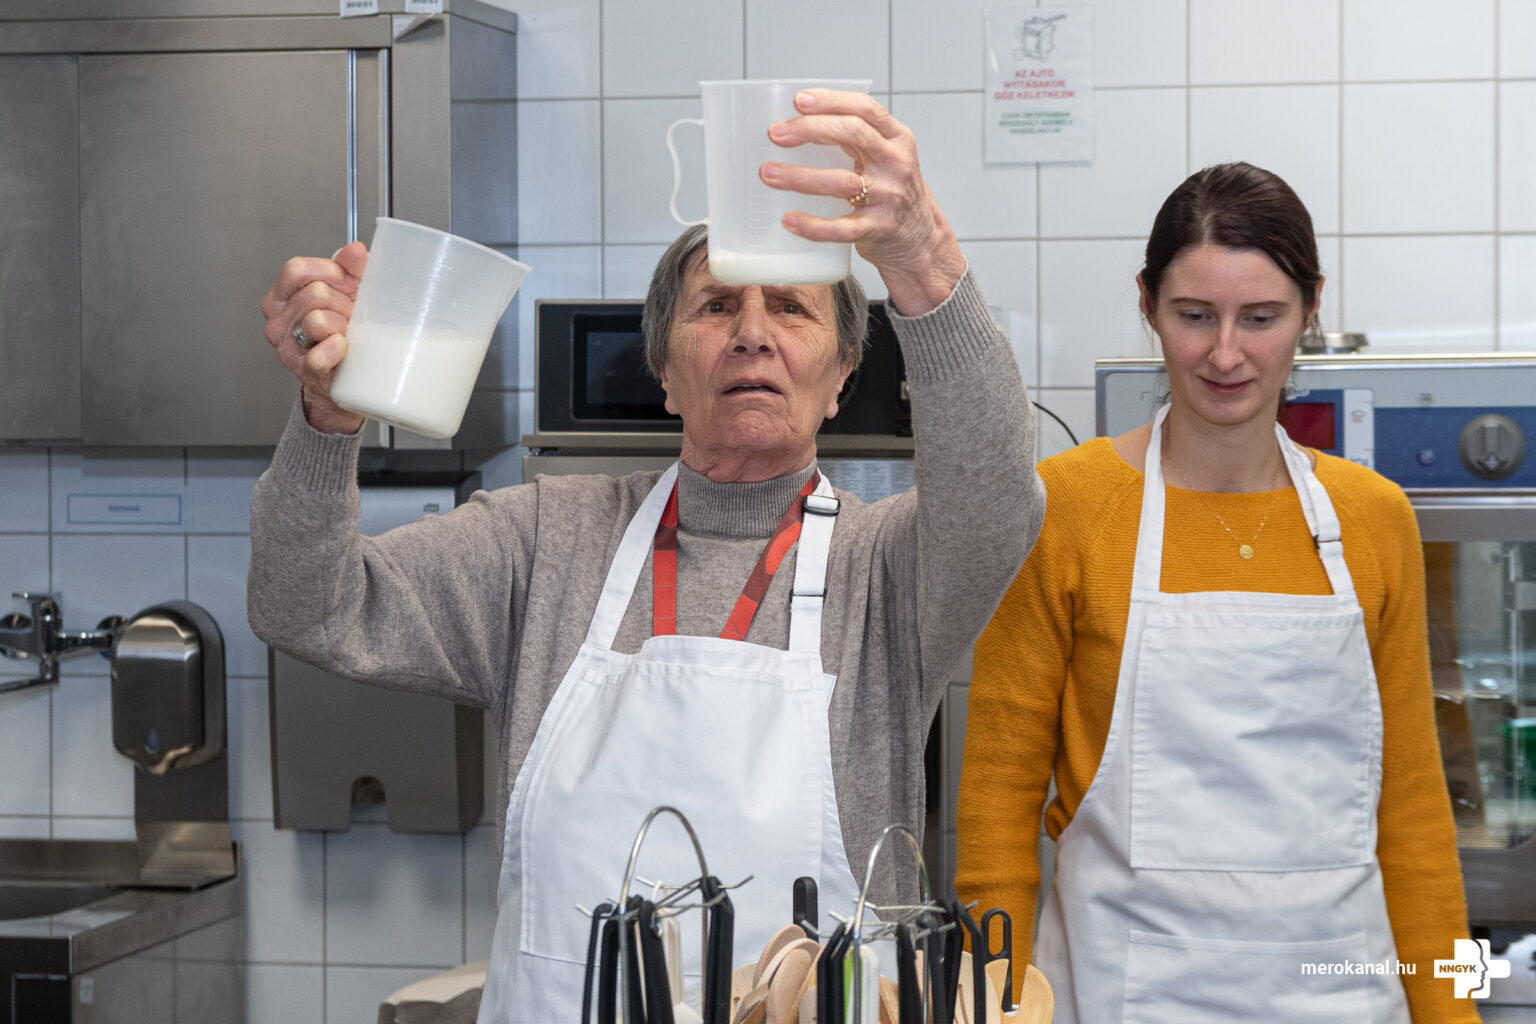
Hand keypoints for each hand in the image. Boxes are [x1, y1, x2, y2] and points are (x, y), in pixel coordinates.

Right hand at [260, 241, 368, 433]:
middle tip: (350, 315)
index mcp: (282, 296)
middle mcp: (278, 321)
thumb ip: (350, 268)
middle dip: (342, 302)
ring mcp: (287, 346)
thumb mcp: (347, 292)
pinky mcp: (303, 371)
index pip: (296, 270)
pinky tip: (344, 348)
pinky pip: (319, 355)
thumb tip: (355, 250)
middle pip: (313, 293)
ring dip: (342, 325)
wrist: (348, 373)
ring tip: (346, 332)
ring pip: (317, 321)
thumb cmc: (343, 328)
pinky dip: (336, 350)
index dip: (329, 272)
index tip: (350, 282)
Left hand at [761, 89, 966, 315]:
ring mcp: (888, 198)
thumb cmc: (893, 192)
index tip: (798, 100)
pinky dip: (812, 225)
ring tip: (768, 174)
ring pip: (841, 181)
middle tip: (776, 134)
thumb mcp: (887, 157)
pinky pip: (840, 228)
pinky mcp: (877, 229)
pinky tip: (788, 219)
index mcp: (897, 139)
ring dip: (800, 177)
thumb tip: (796, 124)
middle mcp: (896, 164)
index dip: (830, 101)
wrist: (920, 240)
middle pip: (853, 134)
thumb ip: (856, 139)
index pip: (865, 108)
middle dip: (810, 130)